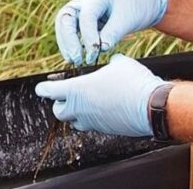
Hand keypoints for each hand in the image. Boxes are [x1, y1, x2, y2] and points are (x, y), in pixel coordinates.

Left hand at [34, 54, 166, 136]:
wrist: (152, 107)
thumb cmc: (133, 82)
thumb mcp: (120, 63)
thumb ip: (110, 63)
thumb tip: (112, 61)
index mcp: (78, 90)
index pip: (50, 91)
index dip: (44, 89)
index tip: (40, 88)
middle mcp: (81, 109)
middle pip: (59, 112)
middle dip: (60, 104)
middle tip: (65, 97)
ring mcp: (93, 122)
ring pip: (75, 123)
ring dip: (75, 114)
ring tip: (83, 104)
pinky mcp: (106, 130)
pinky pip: (93, 126)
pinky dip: (93, 119)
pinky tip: (102, 110)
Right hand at [54, 0, 168, 65]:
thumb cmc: (136, 6)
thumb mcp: (128, 19)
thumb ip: (113, 33)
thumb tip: (100, 50)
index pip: (87, 16)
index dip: (88, 36)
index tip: (94, 54)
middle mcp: (84, 0)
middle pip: (66, 17)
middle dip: (68, 39)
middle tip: (76, 59)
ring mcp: (81, 8)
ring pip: (64, 23)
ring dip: (66, 42)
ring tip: (73, 61)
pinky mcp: (81, 17)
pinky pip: (70, 29)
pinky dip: (71, 42)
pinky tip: (76, 57)